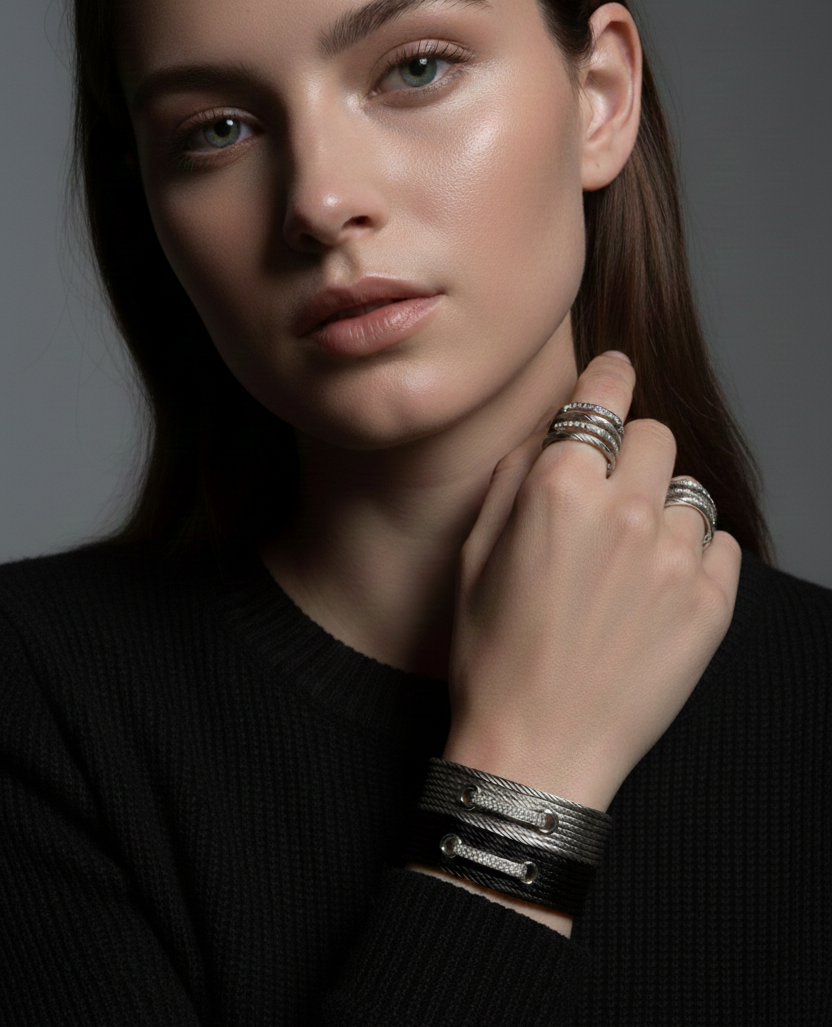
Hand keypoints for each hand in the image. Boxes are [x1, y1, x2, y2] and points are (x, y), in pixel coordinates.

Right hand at [444, 351, 740, 811]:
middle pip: (655, 435)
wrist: (537, 747)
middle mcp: (624, 510)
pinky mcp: (710, 603)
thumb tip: (552, 433)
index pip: (606, 393)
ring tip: (630, 556)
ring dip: (662, 506)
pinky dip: (693, 553)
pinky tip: (656, 588)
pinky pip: (720, 543)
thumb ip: (516, 477)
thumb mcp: (475, 553)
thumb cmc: (493, 654)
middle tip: (608, 496)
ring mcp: (674, 557)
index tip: (615, 376)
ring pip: (690, 490)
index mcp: (559, 489)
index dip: (610, 377)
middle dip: (631, 453)